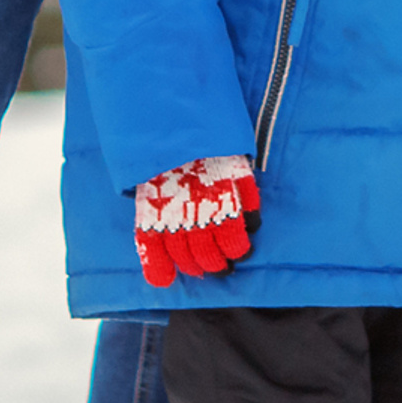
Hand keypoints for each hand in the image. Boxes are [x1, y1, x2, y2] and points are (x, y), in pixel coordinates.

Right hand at [134, 154, 259, 287]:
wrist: (172, 123)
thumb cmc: (209, 145)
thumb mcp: (236, 164)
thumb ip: (246, 193)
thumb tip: (253, 223)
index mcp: (221, 204)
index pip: (232, 243)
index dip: (238, 252)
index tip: (241, 253)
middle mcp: (196, 216)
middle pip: (208, 256)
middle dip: (218, 265)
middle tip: (222, 266)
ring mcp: (170, 218)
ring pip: (183, 257)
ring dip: (194, 267)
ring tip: (200, 268)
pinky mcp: (148, 214)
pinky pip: (148, 248)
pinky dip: (156, 268)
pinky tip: (165, 279)